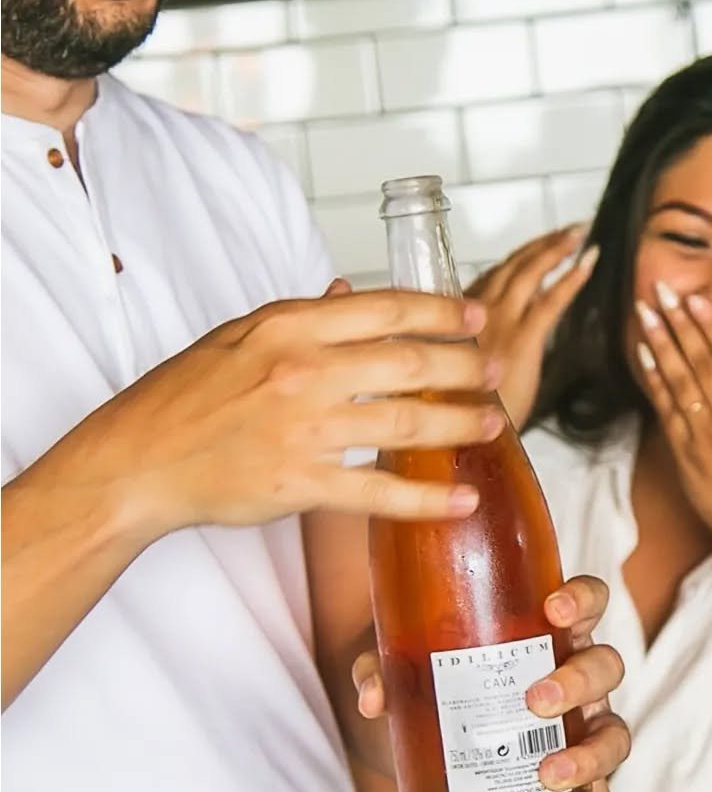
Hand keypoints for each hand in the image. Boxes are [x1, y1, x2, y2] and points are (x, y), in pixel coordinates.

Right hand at [60, 282, 507, 538]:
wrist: (138, 460)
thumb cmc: (185, 395)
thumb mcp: (240, 336)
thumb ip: (302, 315)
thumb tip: (349, 291)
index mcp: (288, 326)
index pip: (385, 308)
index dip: (440, 311)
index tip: (473, 315)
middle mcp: (302, 370)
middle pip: (409, 362)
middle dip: (465, 366)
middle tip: (495, 370)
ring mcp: (304, 428)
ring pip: (405, 422)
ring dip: (459, 424)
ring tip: (492, 425)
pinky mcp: (300, 484)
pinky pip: (379, 491)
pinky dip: (427, 499)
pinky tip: (461, 500)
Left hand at [353, 574, 628, 791]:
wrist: (416, 740)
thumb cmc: (427, 682)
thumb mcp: (402, 670)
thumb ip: (381, 670)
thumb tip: (374, 695)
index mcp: (546, 632)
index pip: (588, 600)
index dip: (583, 599)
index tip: (554, 609)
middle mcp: (574, 675)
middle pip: (606, 666)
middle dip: (578, 682)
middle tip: (535, 701)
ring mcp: (579, 728)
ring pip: (614, 733)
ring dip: (590, 754)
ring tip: (546, 772)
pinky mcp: (570, 782)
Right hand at [467, 226, 598, 428]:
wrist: (454, 445)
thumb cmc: (452, 423)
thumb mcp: (447, 384)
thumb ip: (462, 361)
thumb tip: (479, 357)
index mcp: (451, 323)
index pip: (487, 279)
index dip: (514, 259)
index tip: (533, 248)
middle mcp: (470, 316)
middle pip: (509, 267)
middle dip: (539, 244)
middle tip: (565, 230)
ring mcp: (495, 325)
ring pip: (528, 273)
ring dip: (555, 248)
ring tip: (577, 233)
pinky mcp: (520, 342)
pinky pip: (550, 300)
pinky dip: (571, 277)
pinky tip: (587, 263)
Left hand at [635, 285, 711, 553]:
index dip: (710, 323)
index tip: (695, 297)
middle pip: (700, 358)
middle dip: (678, 321)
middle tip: (660, 290)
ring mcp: (702, 432)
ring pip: (678, 378)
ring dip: (659, 342)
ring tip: (645, 312)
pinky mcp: (683, 450)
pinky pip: (666, 408)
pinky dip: (653, 380)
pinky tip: (643, 355)